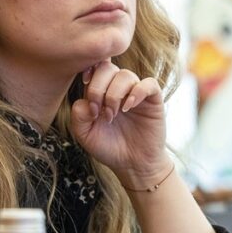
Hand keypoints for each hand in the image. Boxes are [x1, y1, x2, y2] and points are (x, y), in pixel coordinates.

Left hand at [70, 60, 169, 186]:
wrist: (132, 164)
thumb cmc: (108, 147)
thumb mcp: (85, 134)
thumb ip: (79, 115)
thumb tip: (86, 100)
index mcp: (100, 91)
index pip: (94, 68)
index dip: (88, 70)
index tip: (84, 84)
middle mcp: (118, 88)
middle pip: (107, 68)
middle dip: (98, 88)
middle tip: (98, 111)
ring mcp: (136, 93)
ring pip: (125, 75)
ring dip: (115, 94)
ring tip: (112, 115)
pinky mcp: (153, 100)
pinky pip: (149, 83)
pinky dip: (137, 92)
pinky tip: (128, 107)